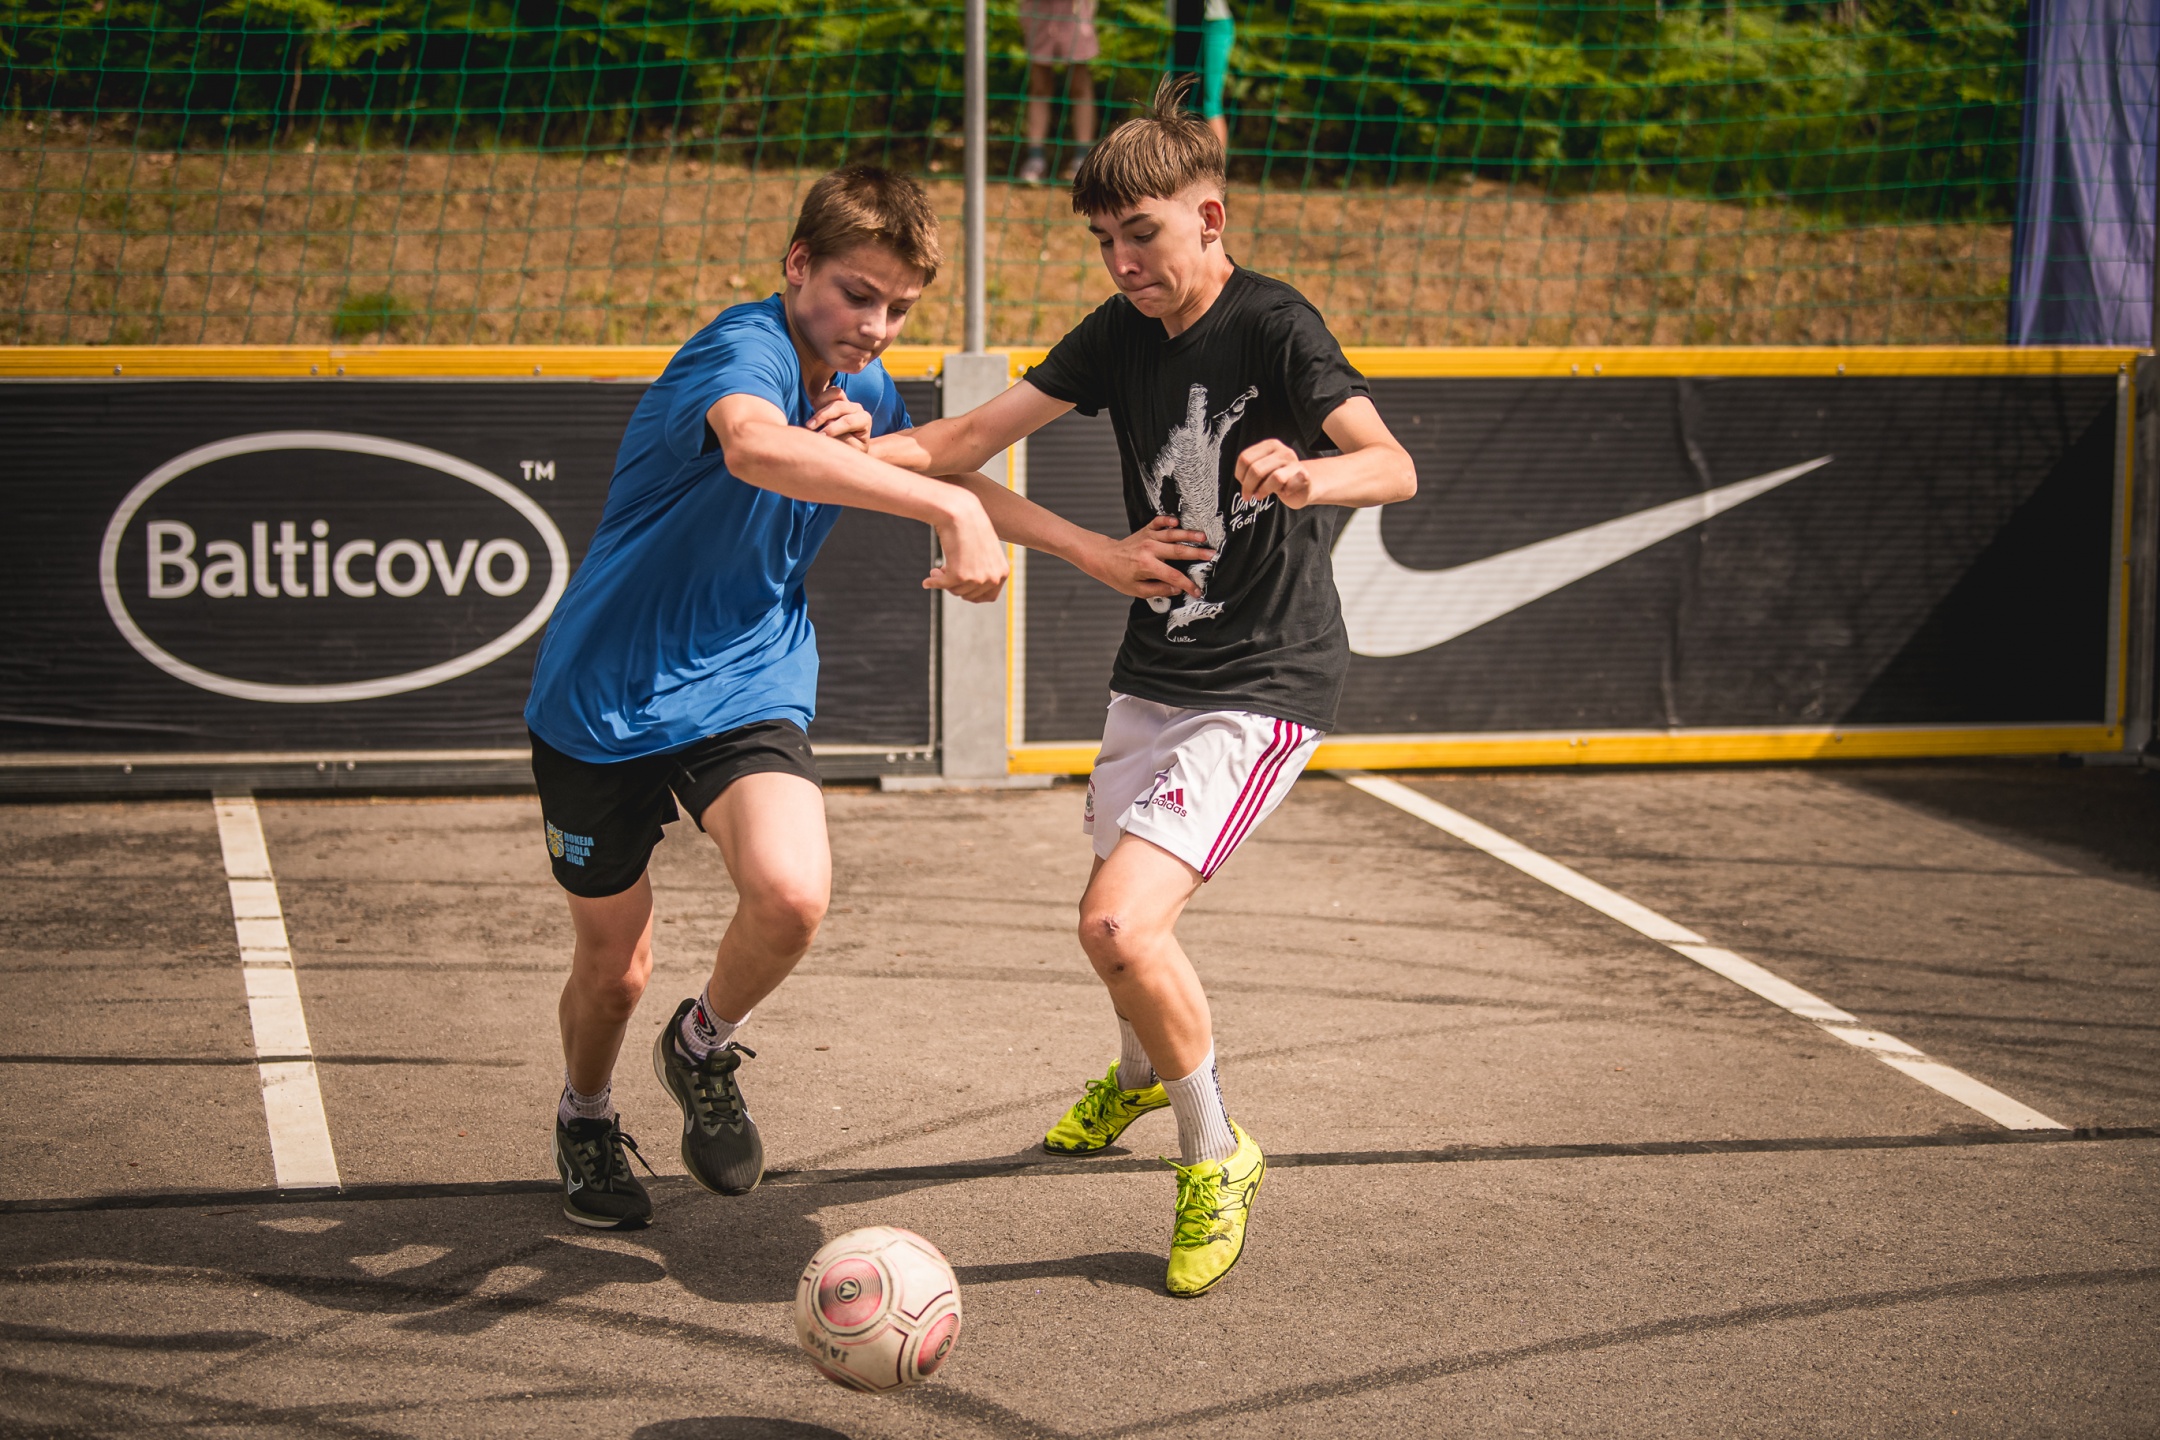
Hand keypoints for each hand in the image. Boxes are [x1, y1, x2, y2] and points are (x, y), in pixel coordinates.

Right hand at [805, 385, 871, 450]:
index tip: (820, 437)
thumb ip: (842, 437)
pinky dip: (819, 399)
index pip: (848, 421)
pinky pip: (828, 392)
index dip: (833, 428)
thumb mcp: (849, 449)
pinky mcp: (836, 399)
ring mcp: (847, 402)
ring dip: (819, 406)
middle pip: (839, 406)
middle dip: (823, 416)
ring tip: (809, 422)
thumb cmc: (849, 450)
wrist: (847, 448)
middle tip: (809, 427)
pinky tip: (812, 412)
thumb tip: (828, 423)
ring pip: (834, 395)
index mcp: (864, 420)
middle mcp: (856, 408)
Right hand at [923, 495, 1008, 602]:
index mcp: (1002, 572)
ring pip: (956, 591)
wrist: (961, 512)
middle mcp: (993, 578)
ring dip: (944, 582)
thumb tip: (969, 586)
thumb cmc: (971, 527)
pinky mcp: (960, 576)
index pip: (989, 597)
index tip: (961, 585)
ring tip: (937, 569)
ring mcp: (977, 578)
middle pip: (970, 596)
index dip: (973, 592)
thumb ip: (982, 569)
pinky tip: (927, 580)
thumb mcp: (985, 550)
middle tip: (944, 572)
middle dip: (956, 586)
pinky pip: (942, 586)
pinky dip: (933, 583)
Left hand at [1083, 515, 1215, 598]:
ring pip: (1172, 535)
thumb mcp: (1137, 590)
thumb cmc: (1119, 576)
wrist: (1104, 558)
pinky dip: (1168, 520)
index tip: (1197, 591)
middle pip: (1177, 551)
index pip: (1173, 576)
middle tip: (1212, 555)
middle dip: (1197, 553)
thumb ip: (1158, 590)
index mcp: (1147, 566)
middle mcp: (1149, 549)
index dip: (1187, 585)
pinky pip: (1158, 522)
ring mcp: (1148, 537)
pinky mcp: (1146, 530)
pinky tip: (1177, 521)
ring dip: (1189, 535)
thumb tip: (1176, 589)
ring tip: (1203, 537)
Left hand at [1234, 438, 1317, 507]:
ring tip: (1260, 496)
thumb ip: (1252, 470)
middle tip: (1248, 496)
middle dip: (1248, 486)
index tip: (1242, 484)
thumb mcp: (1263, 470)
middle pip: (1255, 469)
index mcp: (1269, 445)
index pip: (1245, 458)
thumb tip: (1243, 481)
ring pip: (1274, 478)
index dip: (1240, 474)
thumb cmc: (1279, 478)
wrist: (1303, 486)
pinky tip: (1284, 492)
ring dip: (1263, 491)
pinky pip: (1290, 486)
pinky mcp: (1304, 476)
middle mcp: (1282, 451)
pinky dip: (1284, 493)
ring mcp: (1294, 463)